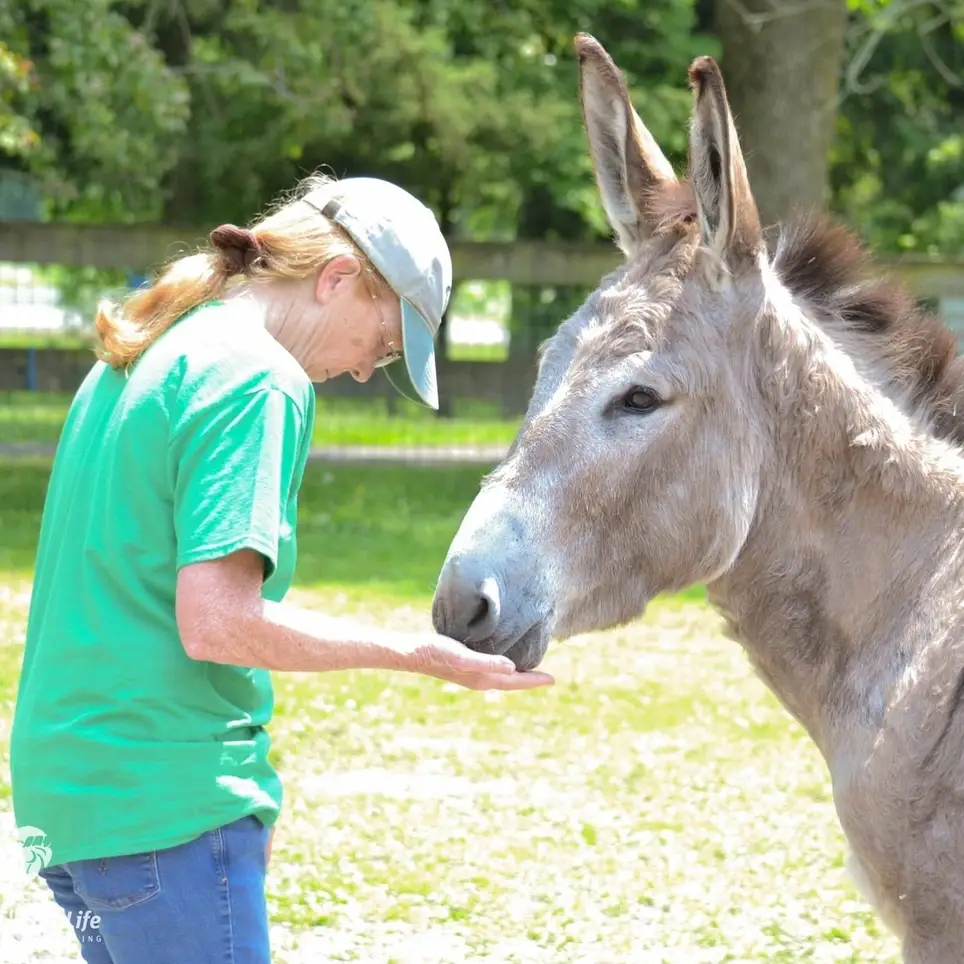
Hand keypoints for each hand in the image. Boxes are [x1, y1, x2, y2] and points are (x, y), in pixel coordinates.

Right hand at [389, 632, 553, 691]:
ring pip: (502, 676)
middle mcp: (480, 679)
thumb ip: (487, 663)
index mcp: (483, 679)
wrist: (413, 653)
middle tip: (547, 677)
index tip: (553, 680)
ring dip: (516, 674)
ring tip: (529, 669)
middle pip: (511, 681)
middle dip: (529, 679)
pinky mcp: (465, 664)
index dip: (534, 680)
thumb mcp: (463, 657)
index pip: (515, 682)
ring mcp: (472, 673)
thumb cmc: (438, 653)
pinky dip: (503, 666)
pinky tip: (502, 658)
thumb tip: (512, 667)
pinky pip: (491, 668)